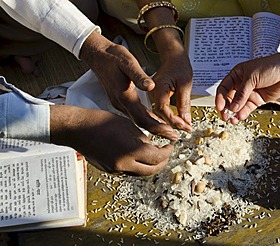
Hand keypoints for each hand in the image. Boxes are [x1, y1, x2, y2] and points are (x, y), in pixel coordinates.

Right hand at [50, 105, 173, 175]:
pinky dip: (137, 165)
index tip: (170, 146)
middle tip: (166, 152)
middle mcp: (124, 165)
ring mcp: (115, 170)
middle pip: (151, 170)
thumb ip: (143, 139)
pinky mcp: (109, 170)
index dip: (167, 152)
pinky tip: (138, 155)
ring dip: (150, 165)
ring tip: (153, 153)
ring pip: (140, 173)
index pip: (158, 158)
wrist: (77, 129)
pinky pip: (128, 171)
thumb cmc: (100, 122)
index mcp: (131, 152)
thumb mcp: (128, 125)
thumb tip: (154, 147)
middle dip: (162, 162)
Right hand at [80, 31, 177, 140]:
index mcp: (125, 96)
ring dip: (152, 127)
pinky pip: (134, 115)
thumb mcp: (128, 62)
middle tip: (174, 137)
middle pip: (141, 124)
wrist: (97, 55)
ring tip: (167, 132)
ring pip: (137, 121)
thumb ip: (139, 76)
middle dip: (158, 131)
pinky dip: (146, 120)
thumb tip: (150, 86)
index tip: (170, 133)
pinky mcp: (119, 101)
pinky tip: (154, 120)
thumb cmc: (112, 57)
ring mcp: (118, 104)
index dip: (158, 128)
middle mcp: (121, 103)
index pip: (143, 119)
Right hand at [150, 47, 192, 131]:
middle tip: (188, 129)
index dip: (173, 119)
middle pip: (158, 115)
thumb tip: (186, 120)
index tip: (185, 125)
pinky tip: (178, 121)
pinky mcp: (155, 98)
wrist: (173, 55)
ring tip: (185, 127)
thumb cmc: (178, 64)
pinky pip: (158, 111)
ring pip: (157, 115)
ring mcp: (151, 96)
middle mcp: (151, 93)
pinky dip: (168, 118)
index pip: (162, 109)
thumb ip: (184, 102)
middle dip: (173, 125)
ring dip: (171, 123)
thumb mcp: (185, 83)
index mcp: (156, 87)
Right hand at [215, 53, 279, 123]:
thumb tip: (233, 107)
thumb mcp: (252, 78)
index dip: (220, 98)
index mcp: (237, 75)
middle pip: (229, 98)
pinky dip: (243, 113)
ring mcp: (249, 93)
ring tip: (232, 119)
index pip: (224, 88)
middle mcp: (241, 84)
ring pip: (237, 105)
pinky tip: (240, 117)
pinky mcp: (256, 100)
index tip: (220, 107)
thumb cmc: (270, 67)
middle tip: (224, 116)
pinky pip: (247, 108)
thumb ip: (242, 93)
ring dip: (234, 113)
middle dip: (226, 108)